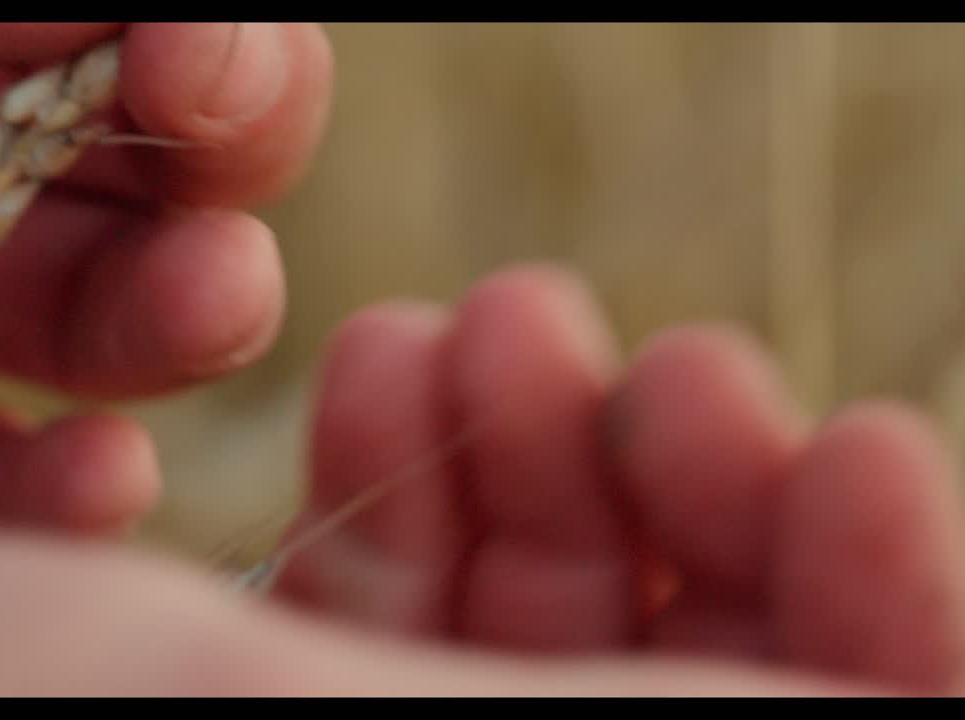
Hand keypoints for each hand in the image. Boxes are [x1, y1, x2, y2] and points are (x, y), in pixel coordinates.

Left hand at [0, 23, 332, 535]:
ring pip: (82, 330)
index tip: (199, 70)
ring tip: (214, 306)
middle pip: (156, 190)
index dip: (228, 62)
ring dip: (175, 330)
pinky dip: (26, 500)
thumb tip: (182, 23)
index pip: (163, 45)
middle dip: (222, 198)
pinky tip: (101, 481)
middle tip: (227, 220)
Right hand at [0, 266, 960, 695]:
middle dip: (695, 495)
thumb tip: (876, 707)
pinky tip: (383, 353)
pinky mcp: (270, 705)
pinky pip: (400, 590)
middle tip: (649, 364)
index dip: (892, 624)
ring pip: (552, 620)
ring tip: (477, 326)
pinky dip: (416, 462)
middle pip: (700, 681)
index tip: (862, 454)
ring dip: (544, 447)